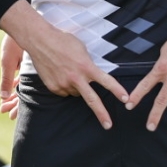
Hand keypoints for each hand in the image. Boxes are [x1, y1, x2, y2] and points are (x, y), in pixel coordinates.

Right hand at [0, 1, 127, 128]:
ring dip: (77, 87)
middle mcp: (76, 78)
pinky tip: (59, 74)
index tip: (126, 99)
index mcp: (86, 66)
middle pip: (92, 100)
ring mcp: (64, 84)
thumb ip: (88, 63)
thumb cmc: (62, 40)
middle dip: (101, 114)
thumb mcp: (81, 48)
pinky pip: (64, 92)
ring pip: (76, 93)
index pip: (106, 81)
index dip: (117, 90)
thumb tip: (90, 73)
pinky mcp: (54, 87)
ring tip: (68, 72)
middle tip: (108, 125)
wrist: (40, 41)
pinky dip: (64, 86)